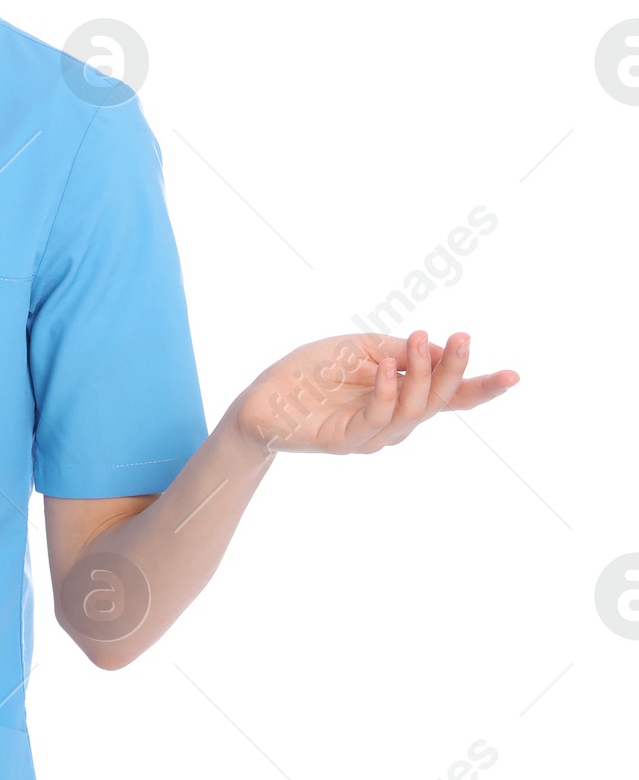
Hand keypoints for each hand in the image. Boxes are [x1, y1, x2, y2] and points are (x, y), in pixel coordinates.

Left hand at [234, 330, 517, 455]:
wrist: (265, 392)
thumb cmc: (314, 369)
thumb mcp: (363, 348)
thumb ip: (400, 353)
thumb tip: (440, 349)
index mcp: (403, 397)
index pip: (451, 397)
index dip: (481, 388)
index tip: (514, 375)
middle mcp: (395, 421)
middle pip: (439, 402)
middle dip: (454, 371)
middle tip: (463, 339)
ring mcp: (372, 435)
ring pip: (412, 410)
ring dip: (421, 375)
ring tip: (423, 342)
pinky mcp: (346, 440)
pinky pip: (376, 419)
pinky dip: (386, 392)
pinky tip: (386, 369)